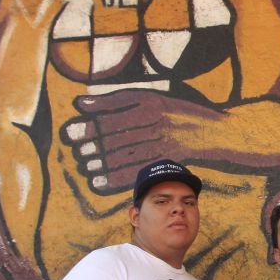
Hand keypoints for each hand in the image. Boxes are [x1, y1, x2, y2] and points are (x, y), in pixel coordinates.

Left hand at [60, 89, 209, 194]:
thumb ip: (113, 101)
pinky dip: (112, 179)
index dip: (86, 127)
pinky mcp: (164, 161)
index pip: (109, 115)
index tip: (70, 133)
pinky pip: (135, 172)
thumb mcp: (145, 98)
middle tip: (78, 152)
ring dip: (98, 163)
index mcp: (146, 103)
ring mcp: (160, 141)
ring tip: (85, 165)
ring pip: (121, 155)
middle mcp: (153, 121)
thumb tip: (81, 103)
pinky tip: (97, 181)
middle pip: (113, 136)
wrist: (209, 131)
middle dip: (90, 146)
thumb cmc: (172, 111)